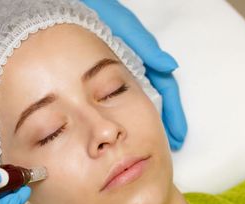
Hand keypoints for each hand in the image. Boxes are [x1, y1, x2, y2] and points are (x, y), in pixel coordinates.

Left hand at [81, 0, 186, 149]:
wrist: (68, 10)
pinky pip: (110, 102)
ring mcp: (115, 75)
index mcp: (139, 59)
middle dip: (160, 125)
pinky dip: (117, 118)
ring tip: (145, 146)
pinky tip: (115, 132)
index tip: (176, 136)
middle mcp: (128, 70)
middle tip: (164, 148)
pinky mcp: (98, 76)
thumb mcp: (125, 28)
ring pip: (133, 104)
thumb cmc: (100, 12)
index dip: (171, 114)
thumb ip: (146, 46)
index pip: (163, 91)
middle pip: (151, 101)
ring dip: (141, 125)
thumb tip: (169, 66)